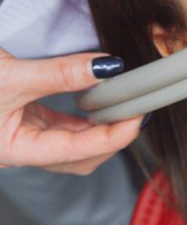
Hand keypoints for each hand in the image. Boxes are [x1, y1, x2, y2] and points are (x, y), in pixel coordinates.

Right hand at [0, 48, 141, 173]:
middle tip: (136, 111)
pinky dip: (84, 117)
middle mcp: (20, 149)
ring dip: (99, 127)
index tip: (136, 118)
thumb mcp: (11, 76)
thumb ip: (59, 74)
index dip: (111, 138)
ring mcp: (23, 136)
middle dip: (111, 138)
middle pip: (79, 156)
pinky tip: (99, 103)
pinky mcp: (23, 120)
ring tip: (124, 106)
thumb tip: (104, 68)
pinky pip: (63, 126)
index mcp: (14, 150)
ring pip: (73, 142)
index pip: (75, 152)